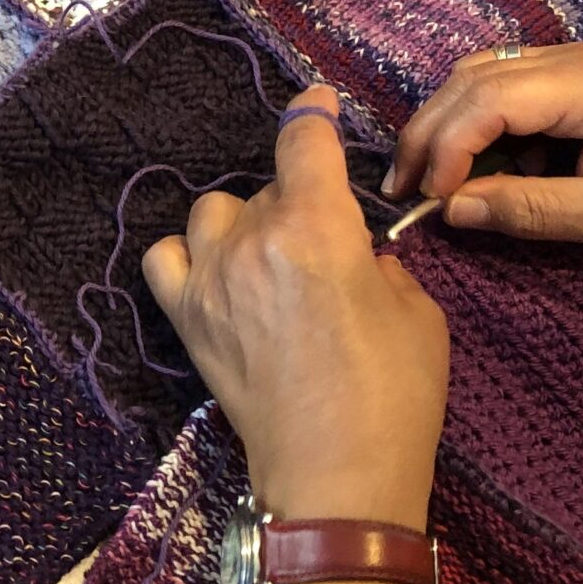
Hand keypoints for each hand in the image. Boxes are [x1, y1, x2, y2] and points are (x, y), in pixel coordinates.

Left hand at [142, 89, 449, 533]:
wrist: (336, 479)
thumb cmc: (393, 398)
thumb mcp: (417, 313)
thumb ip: (378, 264)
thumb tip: (355, 255)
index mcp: (317, 229)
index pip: (303, 142)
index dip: (312, 114)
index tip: (317, 104)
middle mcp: (253, 243)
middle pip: (267, 188)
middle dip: (299, 206)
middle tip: (328, 250)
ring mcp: (210, 282)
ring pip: (214, 213)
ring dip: (244, 224)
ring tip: (272, 262)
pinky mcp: (186, 322)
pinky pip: (165, 259)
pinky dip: (188, 257)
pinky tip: (218, 275)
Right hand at [386, 42, 582, 255]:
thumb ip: (532, 211)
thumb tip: (452, 212)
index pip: (489, 99)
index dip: (447, 147)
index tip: (429, 200)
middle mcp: (575, 59)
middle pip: (471, 79)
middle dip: (429, 135)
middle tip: (402, 191)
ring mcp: (570, 63)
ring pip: (475, 77)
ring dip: (442, 127)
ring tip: (424, 181)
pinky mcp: (567, 78)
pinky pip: (497, 89)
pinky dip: (471, 126)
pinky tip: (470, 169)